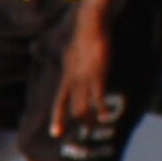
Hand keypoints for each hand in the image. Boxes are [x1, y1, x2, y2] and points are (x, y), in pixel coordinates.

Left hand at [52, 21, 112, 142]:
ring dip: (89, 119)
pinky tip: (105, 116)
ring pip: (83, 107)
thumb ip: (73, 64)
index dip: (58, 118)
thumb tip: (72, 64)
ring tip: (95, 126)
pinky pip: (98, 99)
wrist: (90, 27)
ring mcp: (84, 80)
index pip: (60, 101)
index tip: (56, 133)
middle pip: (73, 108)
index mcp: (66, 76)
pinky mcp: (97, 76)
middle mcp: (73, 81)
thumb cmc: (84, 37)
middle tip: (84, 133)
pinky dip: (101, 109)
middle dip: (77, 122)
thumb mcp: (73, 53)